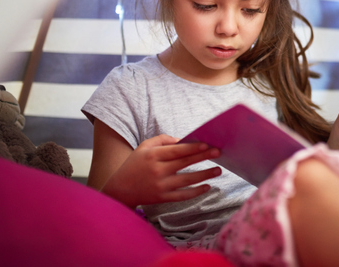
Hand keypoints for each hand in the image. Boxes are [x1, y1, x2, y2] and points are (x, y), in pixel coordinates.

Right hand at [102, 134, 221, 207]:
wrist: (120, 189)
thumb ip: (162, 140)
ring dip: (205, 175)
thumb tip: (183, 140)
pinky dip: (196, 192)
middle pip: (185, 163)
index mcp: (153, 156)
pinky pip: (183, 195)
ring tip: (218, 170)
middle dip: (203, 156)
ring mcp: (161, 186)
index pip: (177, 150)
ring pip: (187, 180)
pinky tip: (207, 187)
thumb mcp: (144, 147)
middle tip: (218, 152)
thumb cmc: (134, 164)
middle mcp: (157, 170)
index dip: (193, 147)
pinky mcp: (162, 198)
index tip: (207, 144)